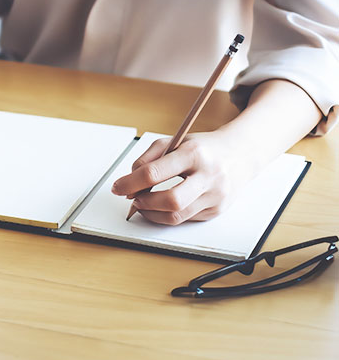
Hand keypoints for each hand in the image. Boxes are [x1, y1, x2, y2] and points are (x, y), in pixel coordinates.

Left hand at [110, 131, 256, 224]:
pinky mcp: (217, 210)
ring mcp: (216, 196)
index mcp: (194, 153)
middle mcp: (209, 175)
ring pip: (176, 216)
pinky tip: (161, 206)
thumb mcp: (174, 141)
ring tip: (143, 203)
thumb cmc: (204, 148)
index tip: (117, 187)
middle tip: (133, 198)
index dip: (129, 183)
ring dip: (152, 213)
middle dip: (144, 203)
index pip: (154, 173)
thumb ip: (148, 158)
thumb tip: (129, 181)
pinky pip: (185, 219)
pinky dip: (167, 215)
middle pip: (169, 201)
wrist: (241, 154)